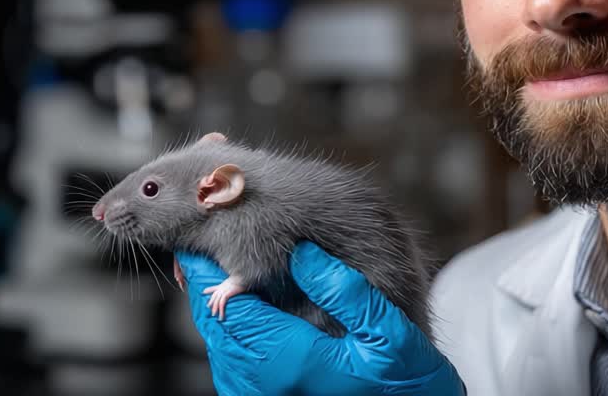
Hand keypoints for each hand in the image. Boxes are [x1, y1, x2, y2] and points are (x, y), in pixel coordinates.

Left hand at [176, 242, 464, 395]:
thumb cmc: (403, 382)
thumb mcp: (388, 331)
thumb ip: (345, 290)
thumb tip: (304, 253)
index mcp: (286, 359)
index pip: (227, 303)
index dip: (210, 265)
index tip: (209, 229)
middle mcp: (260, 382)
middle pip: (213, 318)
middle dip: (207, 277)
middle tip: (204, 238)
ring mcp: (254, 394)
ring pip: (218, 339)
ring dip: (216, 301)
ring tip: (219, 263)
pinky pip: (230, 358)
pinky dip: (230, 326)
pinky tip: (243, 304)